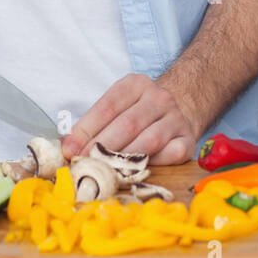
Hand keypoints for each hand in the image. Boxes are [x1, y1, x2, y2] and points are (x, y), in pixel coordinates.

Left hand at [60, 72, 199, 164]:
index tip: (70, 149)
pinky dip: (153, 164)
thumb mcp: (118, 106)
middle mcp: (159, 98)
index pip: (108, 106)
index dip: (87, 129)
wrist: (182, 108)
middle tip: (84, 164)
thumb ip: (94, 124)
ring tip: (105, 172)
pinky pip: (169, 155)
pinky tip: (137, 170)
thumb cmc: (139, 112)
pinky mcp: (188, 140)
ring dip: (123, 159)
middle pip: (127, 124)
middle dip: (102, 147)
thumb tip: (68, 147)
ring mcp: (176, 119)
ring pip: (148, 142)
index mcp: (136, 85)